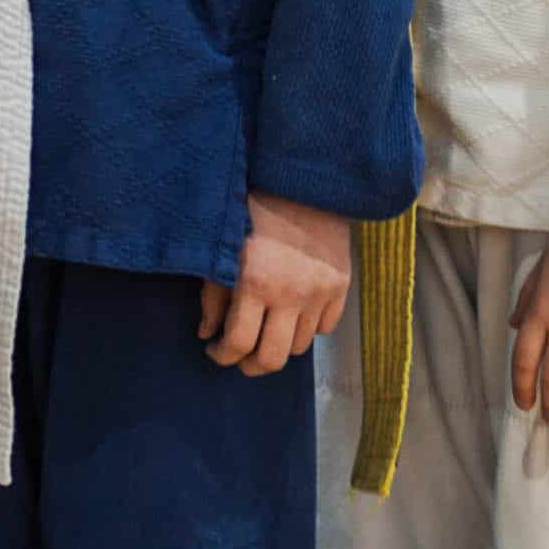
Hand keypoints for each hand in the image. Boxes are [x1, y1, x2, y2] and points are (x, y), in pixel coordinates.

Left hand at [199, 193, 348, 375]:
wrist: (302, 182)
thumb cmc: (253, 212)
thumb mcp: (222, 250)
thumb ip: (212, 297)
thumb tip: (208, 335)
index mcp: (255, 283)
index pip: (238, 344)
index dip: (222, 356)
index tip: (215, 350)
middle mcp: (290, 293)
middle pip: (272, 358)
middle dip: (250, 365)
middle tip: (241, 355)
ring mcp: (319, 291)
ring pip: (299, 346)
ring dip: (279, 343)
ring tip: (267, 328)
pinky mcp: (341, 284)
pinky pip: (324, 327)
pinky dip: (307, 327)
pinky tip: (293, 312)